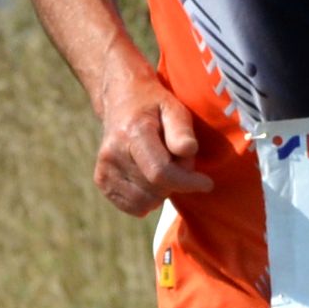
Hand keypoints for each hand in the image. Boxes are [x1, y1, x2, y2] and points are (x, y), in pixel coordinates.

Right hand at [90, 75, 212, 217]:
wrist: (120, 100)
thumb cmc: (154, 106)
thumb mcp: (174, 108)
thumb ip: (182, 130)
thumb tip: (188, 150)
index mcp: (133, 132)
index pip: (160, 172)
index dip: (187, 183)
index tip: (207, 183)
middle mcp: (113, 153)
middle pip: (155, 190)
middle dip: (176, 182)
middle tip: (178, 162)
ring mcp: (104, 168)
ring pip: (145, 203)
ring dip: (162, 192)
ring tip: (162, 167)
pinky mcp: (101, 180)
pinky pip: (133, 207)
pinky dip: (147, 199)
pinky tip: (150, 178)